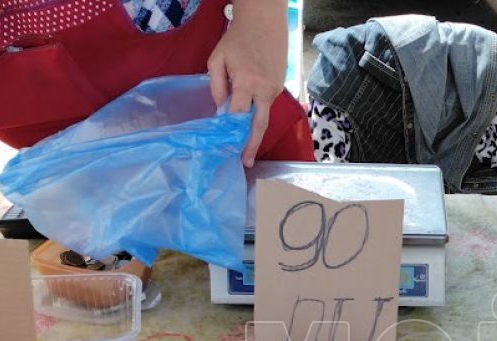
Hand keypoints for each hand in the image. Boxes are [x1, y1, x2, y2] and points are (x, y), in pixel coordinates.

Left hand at [207, 0, 288, 166]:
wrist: (264, 23)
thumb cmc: (237, 39)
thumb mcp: (217, 59)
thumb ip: (217, 86)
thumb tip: (221, 110)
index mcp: (247, 83)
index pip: (239, 115)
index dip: (232, 131)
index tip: (227, 146)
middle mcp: (264, 90)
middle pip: (259, 125)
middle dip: (251, 145)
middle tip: (246, 162)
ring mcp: (275, 90)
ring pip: (263, 116)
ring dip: (254, 130)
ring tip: (245, 145)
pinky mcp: (279, 88)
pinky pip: (266, 105)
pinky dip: (257, 112)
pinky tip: (249, 115)